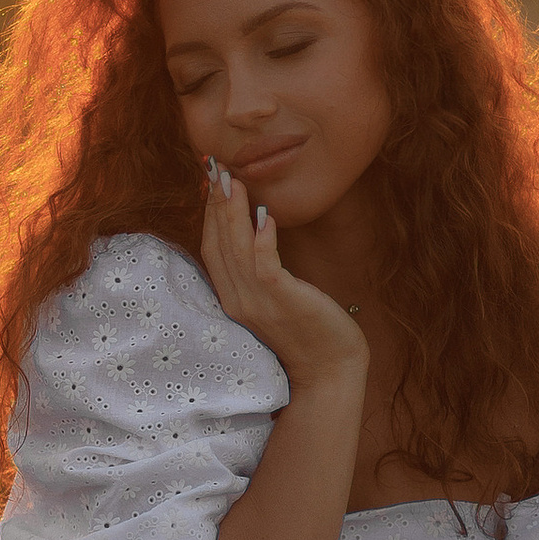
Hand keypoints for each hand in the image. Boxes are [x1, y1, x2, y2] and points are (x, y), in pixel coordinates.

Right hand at [198, 162, 366, 397]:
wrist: (328, 371)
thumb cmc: (308, 333)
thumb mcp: (276, 299)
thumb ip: (261, 273)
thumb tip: (256, 234)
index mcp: (232, 300)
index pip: (212, 250)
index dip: (210, 214)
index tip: (211, 182)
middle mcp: (238, 301)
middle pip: (219, 244)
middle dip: (216, 204)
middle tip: (216, 168)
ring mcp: (257, 303)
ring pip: (237, 250)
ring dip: (234, 212)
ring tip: (234, 180)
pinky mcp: (282, 301)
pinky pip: (265, 265)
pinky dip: (262, 239)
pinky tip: (265, 216)